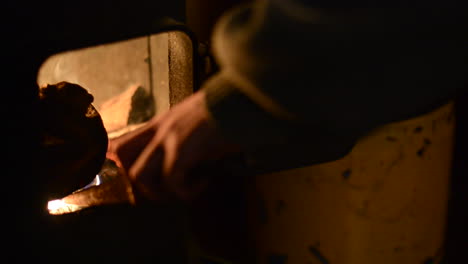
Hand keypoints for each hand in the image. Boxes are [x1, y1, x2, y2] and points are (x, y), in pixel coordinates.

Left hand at [107, 90, 239, 201]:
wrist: (242, 102)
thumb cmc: (227, 112)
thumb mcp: (196, 122)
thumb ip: (183, 137)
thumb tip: (188, 162)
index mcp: (161, 122)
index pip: (123, 140)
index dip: (121, 161)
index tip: (139, 175)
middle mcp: (159, 128)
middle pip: (121, 156)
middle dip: (139, 180)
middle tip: (167, 187)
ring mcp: (168, 138)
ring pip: (139, 175)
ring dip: (161, 191)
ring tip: (185, 188)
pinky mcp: (182, 149)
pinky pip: (172, 181)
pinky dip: (187, 190)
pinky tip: (205, 181)